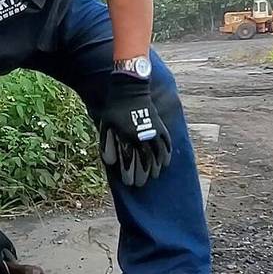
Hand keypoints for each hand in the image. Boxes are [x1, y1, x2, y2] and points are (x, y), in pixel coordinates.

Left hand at [99, 72, 171, 186]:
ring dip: (156, 167)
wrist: (130, 90)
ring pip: (158, 154)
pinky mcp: (160, 126)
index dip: (129, 174)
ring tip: (153, 176)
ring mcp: (153, 131)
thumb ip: (107, 145)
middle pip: (145, 161)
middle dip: (142, 175)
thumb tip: (111, 164)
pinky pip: (167, 143)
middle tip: (140, 184)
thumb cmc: (114, 109)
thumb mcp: (105, 126)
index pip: (130, 161)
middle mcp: (142, 136)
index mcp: (127, 137)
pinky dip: (167, 154)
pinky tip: (166, 163)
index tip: (129, 183)